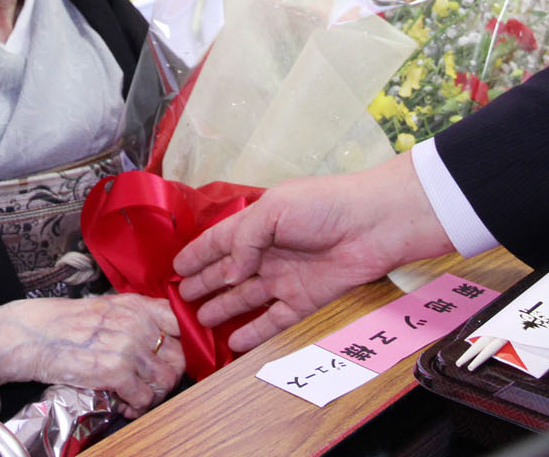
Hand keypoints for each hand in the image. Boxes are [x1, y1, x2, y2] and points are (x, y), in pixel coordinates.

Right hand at [0, 294, 183, 416]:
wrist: (30, 334)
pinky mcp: (114, 371)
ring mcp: (127, 347)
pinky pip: (143, 398)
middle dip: (168, 376)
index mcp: (136, 305)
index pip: (181, 323)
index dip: (183, 344)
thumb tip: (162, 336)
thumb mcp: (106, 307)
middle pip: (178, 356)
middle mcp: (137, 323)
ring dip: (153, 395)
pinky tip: (124, 405)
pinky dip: (137, 407)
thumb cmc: (63, 322)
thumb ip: (136, 317)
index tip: (174, 357)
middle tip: (152, 385)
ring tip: (137, 398)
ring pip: (164, 381)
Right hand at [172, 153, 451, 352]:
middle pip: (229, 271)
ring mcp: (286, 276)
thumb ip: (244, 240)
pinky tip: (235, 341)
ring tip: (200, 320)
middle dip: (205, 283)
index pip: (219, 240)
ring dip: (224, 308)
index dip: (196, 253)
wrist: (374, 225)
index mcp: (258, 223)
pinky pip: (274, 319)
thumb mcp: (273, 210)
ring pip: (246, 298)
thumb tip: (229, 272)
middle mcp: (268, 251)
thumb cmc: (324, 206)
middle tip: (180, 298)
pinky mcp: (304, 299)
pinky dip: (254, 331)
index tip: (174, 267)